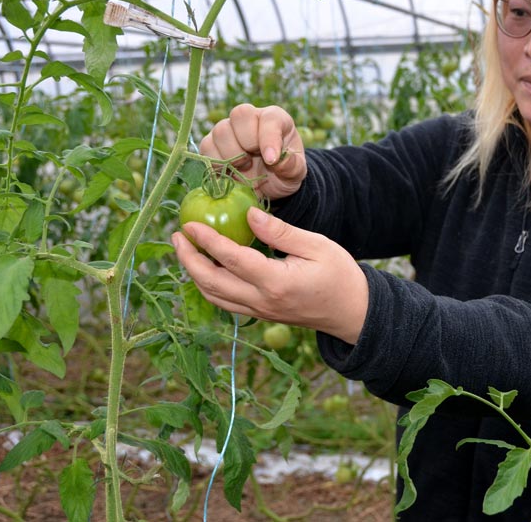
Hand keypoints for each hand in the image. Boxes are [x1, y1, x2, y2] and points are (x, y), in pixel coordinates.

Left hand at [173, 206, 367, 344]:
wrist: (353, 312)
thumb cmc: (340, 275)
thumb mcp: (317, 246)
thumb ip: (281, 231)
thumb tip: (250, 214)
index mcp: (276, 282)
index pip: (231, 259)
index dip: (206, 240)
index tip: (189, 225)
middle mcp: (262, 301)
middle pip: (211, 282)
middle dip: (188, 259)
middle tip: (177, 236)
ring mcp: (259, 312)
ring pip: (214, 296)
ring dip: (194, 273)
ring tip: (186, 250)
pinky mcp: (261, 315)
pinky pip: (225, 302)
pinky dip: (209, 285)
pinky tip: (207, 268)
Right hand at [204, 103, 306, 199]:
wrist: (267, 184)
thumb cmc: (284, 172)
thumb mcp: (295, 173)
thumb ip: (292, 166)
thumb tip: (278, 160)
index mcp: (276, 119)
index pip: (269, 118)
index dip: (269, 138)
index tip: (271, 160)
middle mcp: (251, 118)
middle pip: (240, 115)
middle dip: (247, 143)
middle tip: (254, 161)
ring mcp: (229, 128)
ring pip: (221, 131)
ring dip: (231, 155)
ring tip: (244, 168)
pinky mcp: (213, 142)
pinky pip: (206, 147)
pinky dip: (216, 163)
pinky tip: (229, 172)